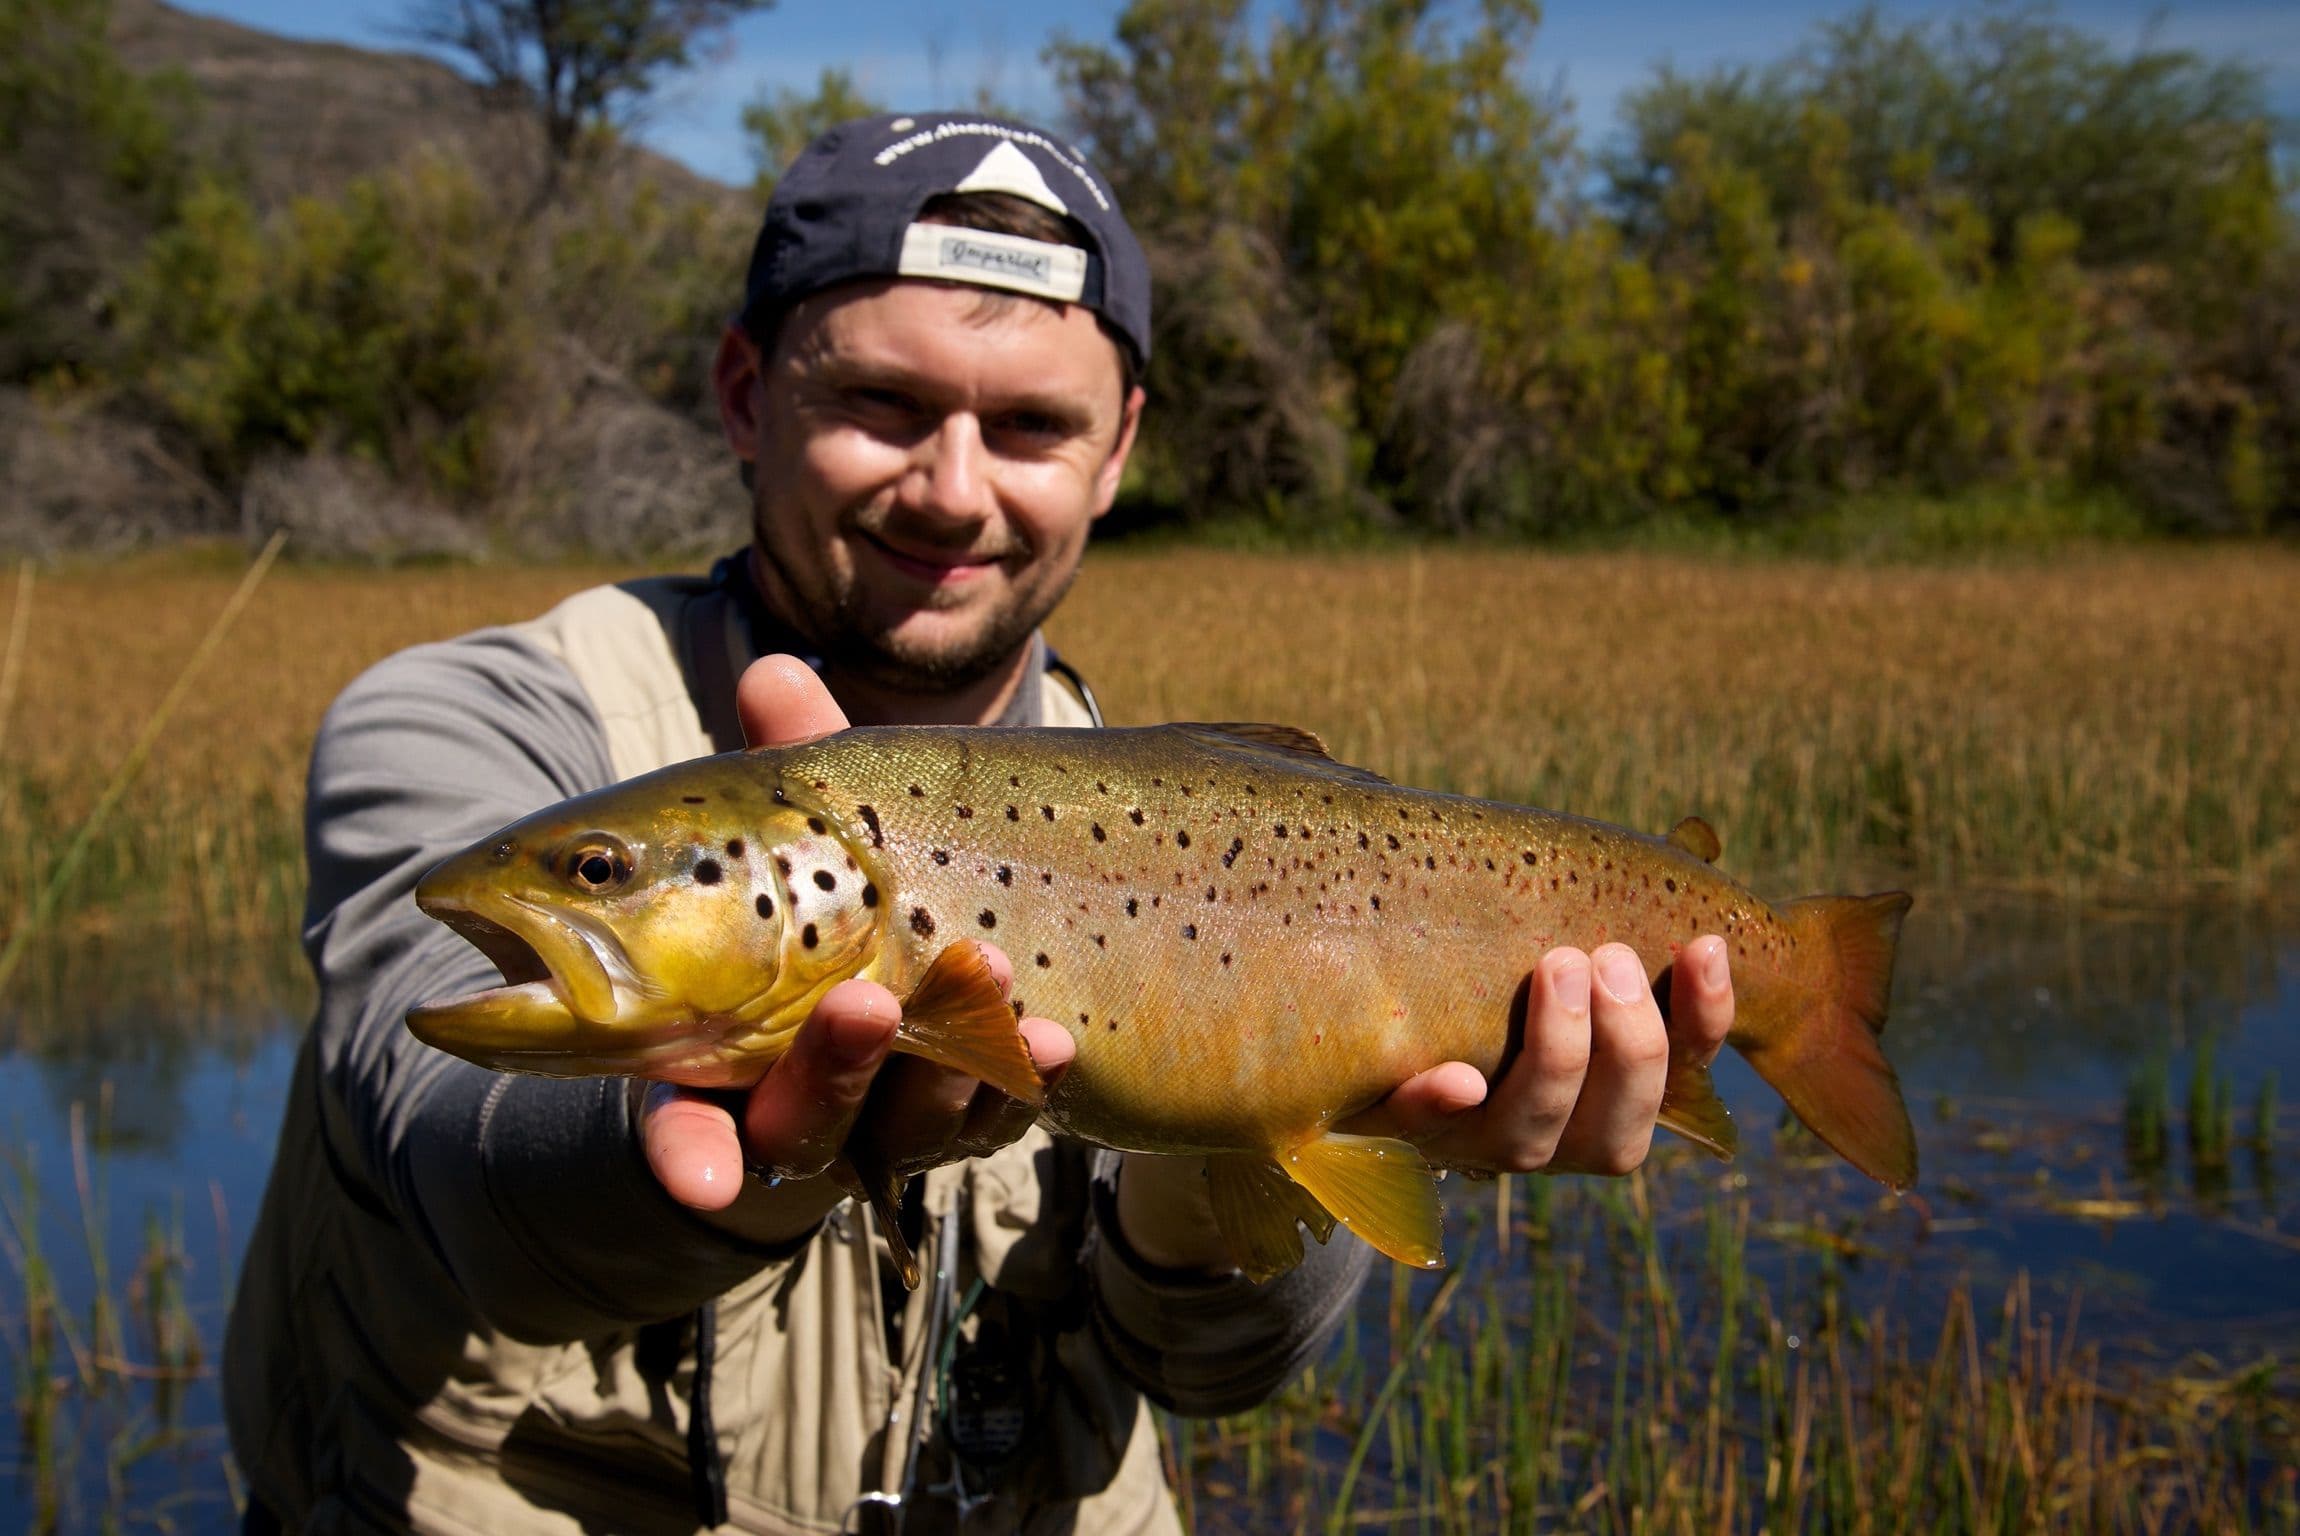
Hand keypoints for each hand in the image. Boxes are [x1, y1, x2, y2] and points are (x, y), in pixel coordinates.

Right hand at [639, 656, 1075, 1243]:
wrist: (926, 941)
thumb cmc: (823, 880)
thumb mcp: (806, 820)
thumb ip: (790, 759)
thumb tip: (774, 670)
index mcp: (716, 1052)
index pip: (683, 1124)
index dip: (687, 1154)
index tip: (700, 1176)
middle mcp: (798, 1103)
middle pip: (803, 1125)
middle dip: (831, 1072)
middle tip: (860, 1002)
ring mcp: (890, 1116)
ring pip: (909, 1128)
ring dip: (945, 1068)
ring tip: (988, 976)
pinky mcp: (973, 1110)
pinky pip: (999, 1115)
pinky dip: (1027, 1081)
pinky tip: (1061, 1039)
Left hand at [1340, 937, 1734, 1175]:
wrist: (1378, 1021)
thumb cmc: (1495, 965)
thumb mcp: (1559, 948)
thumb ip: (1613, 920)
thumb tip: (1693, 841)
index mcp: (1611, 1094)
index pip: (1682, 1072)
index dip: (1706, 1018)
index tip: (1705, 943)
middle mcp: (1556, 1135)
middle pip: (1617, 1131)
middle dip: (1627, 1044)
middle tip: (1608, 958)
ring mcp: (1479, 1139)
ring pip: (1533, 1135)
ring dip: (1557, 1056)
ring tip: (1557, 967)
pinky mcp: (1403, 1128)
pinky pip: (1419, 1130)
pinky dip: (1440, 1105)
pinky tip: (1459, 1080)